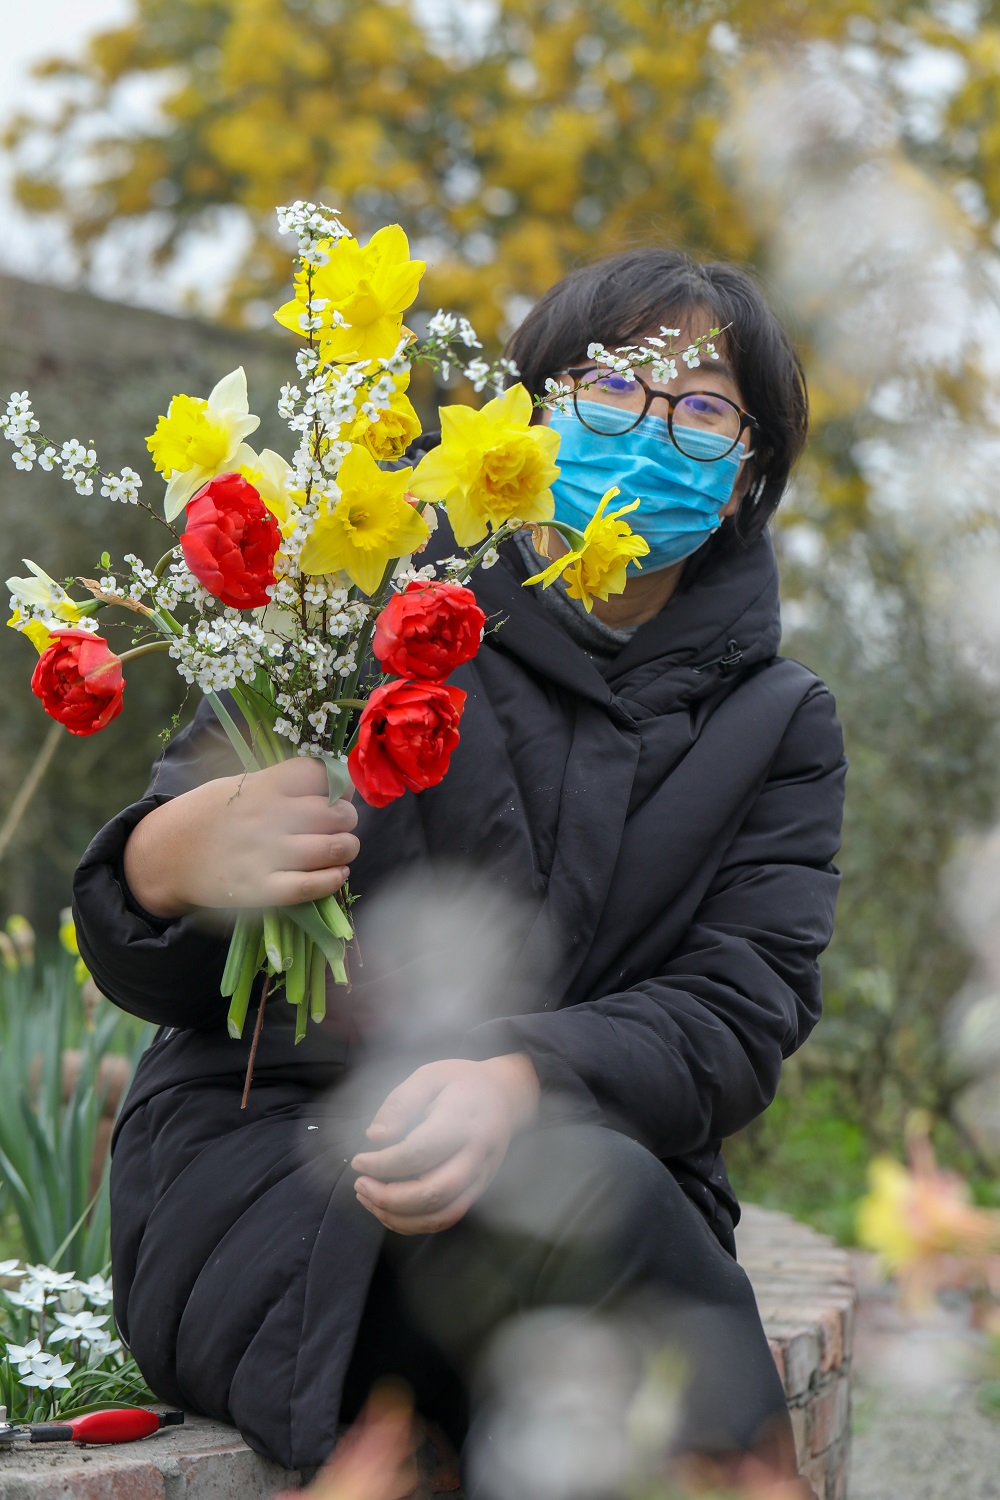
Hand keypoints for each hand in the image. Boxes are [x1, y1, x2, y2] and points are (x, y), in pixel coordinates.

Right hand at [123, 757, 359, 917]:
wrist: (166, 855)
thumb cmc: (210, 816)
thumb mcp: (240, 784)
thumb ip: (284, 783)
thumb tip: (337, 784)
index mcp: (264, 785)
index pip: (321, 774)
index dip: (338, 783)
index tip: (336, 793)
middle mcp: (269, 817)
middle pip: (337, 813)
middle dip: (346, 818)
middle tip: (339, 825)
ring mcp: (267, 854)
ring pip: (334, 848)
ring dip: (347, 848)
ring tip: (341, 850)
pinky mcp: (262, 889)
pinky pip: (313, 885)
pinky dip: (334, 879)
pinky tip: (336, 874)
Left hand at [352, 1055, 539, 1234]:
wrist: (506, 1096)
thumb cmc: (462, 1083)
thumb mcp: (430, 1076)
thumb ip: (401, 1102)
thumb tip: (376, 1136)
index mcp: (463, 1120)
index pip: (419, 1152)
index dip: (384, 1163)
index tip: (359, 1161)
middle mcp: (477, 1154)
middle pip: (433, 1192)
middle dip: (389, 1198)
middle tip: (360, 1185)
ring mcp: (481, 1176)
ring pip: (442, 1214)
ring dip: (400, 1217)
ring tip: (369, 1200)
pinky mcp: (479, 1190)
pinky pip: (448, 1218)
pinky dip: (416, 1223)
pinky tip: (391, 1210)